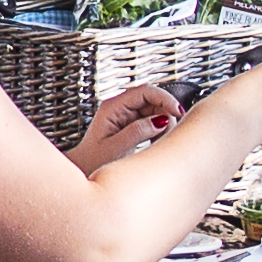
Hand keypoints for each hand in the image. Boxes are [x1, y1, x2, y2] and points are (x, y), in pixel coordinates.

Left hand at [71, 81, 185, 167]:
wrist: (83, 169)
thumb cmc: (92, 160)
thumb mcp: (116, 148)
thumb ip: (138, 132)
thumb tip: (161, 119)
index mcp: (113, 108)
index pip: (144, 91)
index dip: (164, 98)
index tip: (177, 111)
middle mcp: (120, 108)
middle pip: (153, 99)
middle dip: (166, 113)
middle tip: (169, 133)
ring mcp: (127, 115)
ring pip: (155, 111)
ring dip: (163, 125)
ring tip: (157, 142)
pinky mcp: (132, 125)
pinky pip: (152, 122)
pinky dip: (159, 131)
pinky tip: (154, 143)